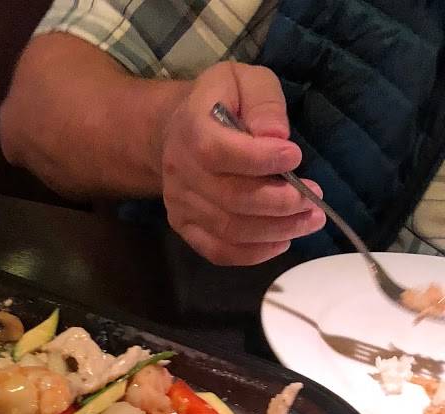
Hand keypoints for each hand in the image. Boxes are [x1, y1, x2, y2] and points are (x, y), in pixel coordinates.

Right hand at [157, 62, 324, 265]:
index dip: (261, 161)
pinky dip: (252, 253)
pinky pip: (217, 250)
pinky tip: (281, 242)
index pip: (221, 153)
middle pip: (232, 199)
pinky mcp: (185, 227)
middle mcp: (180, 172)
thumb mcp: (244, 80)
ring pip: (229, 229)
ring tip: (309, 221)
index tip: (295, 158)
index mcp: (191, 130)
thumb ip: (263, 102)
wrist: (177, 130)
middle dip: (280, 203)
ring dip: (275, 231)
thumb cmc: (221, 102)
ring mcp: (180, 205)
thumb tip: (277, 136)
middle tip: (315, 199)